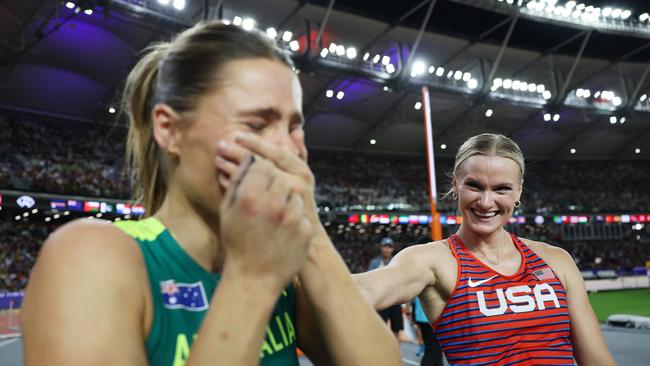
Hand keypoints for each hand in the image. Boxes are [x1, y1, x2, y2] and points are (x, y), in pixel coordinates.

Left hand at [216, 133, 318, 225]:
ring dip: (233, 168)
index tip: (238, 136)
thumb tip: (298, 131)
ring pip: (253, 179)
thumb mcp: (303, 179)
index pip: (276, 152)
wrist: (306, 239)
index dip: (256, 143)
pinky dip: (234, 186)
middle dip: (240, 153)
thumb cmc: (300, 204)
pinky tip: (222, 178)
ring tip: (218, 160)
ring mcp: (283, 200)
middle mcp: (295, 184)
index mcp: (302, 172)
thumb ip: (300, 155)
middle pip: (262, 164)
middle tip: (221, 145)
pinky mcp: (271, 214)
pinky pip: (248, 196)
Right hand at [218, 152, 312, 291]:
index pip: (262, 164)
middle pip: (280, 176)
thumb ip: (238, 180)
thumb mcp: (228, 210)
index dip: (260, 169)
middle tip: (265, 196)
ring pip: (293, 193)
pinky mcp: (305, 230)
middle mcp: (274, 204)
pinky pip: (301, 212)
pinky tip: (281, 229)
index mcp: (250, 196)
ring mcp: (293, 217)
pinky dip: (293, 216)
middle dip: (273, 183)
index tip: (258, 176)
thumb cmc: (237, 243)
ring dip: (285, 199)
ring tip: (273, 216)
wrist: (254, 278)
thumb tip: (248, 157)